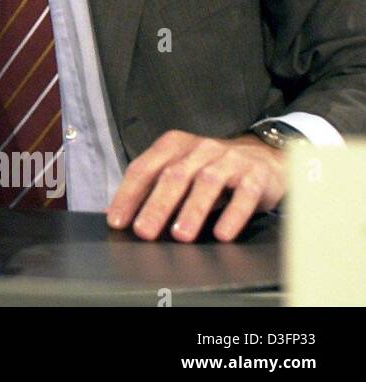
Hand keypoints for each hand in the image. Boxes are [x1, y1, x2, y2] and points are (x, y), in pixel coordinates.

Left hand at [106, 130, 285, 242]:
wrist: (264, 157)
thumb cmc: (211, 169)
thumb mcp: (180, 172)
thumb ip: (151, 189)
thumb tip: (117, 215)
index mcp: (173, 145)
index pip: (144, 168)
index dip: (128, 195)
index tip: (117, 222)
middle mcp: (199, 148)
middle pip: (174, 175)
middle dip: (157, 206)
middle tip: (144, 232)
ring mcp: (229, 159)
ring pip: (207, 182)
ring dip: (192, 210)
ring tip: (180, 235)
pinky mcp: (256, 174)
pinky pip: (244, 194)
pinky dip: (233, 215)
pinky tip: (222, 234)